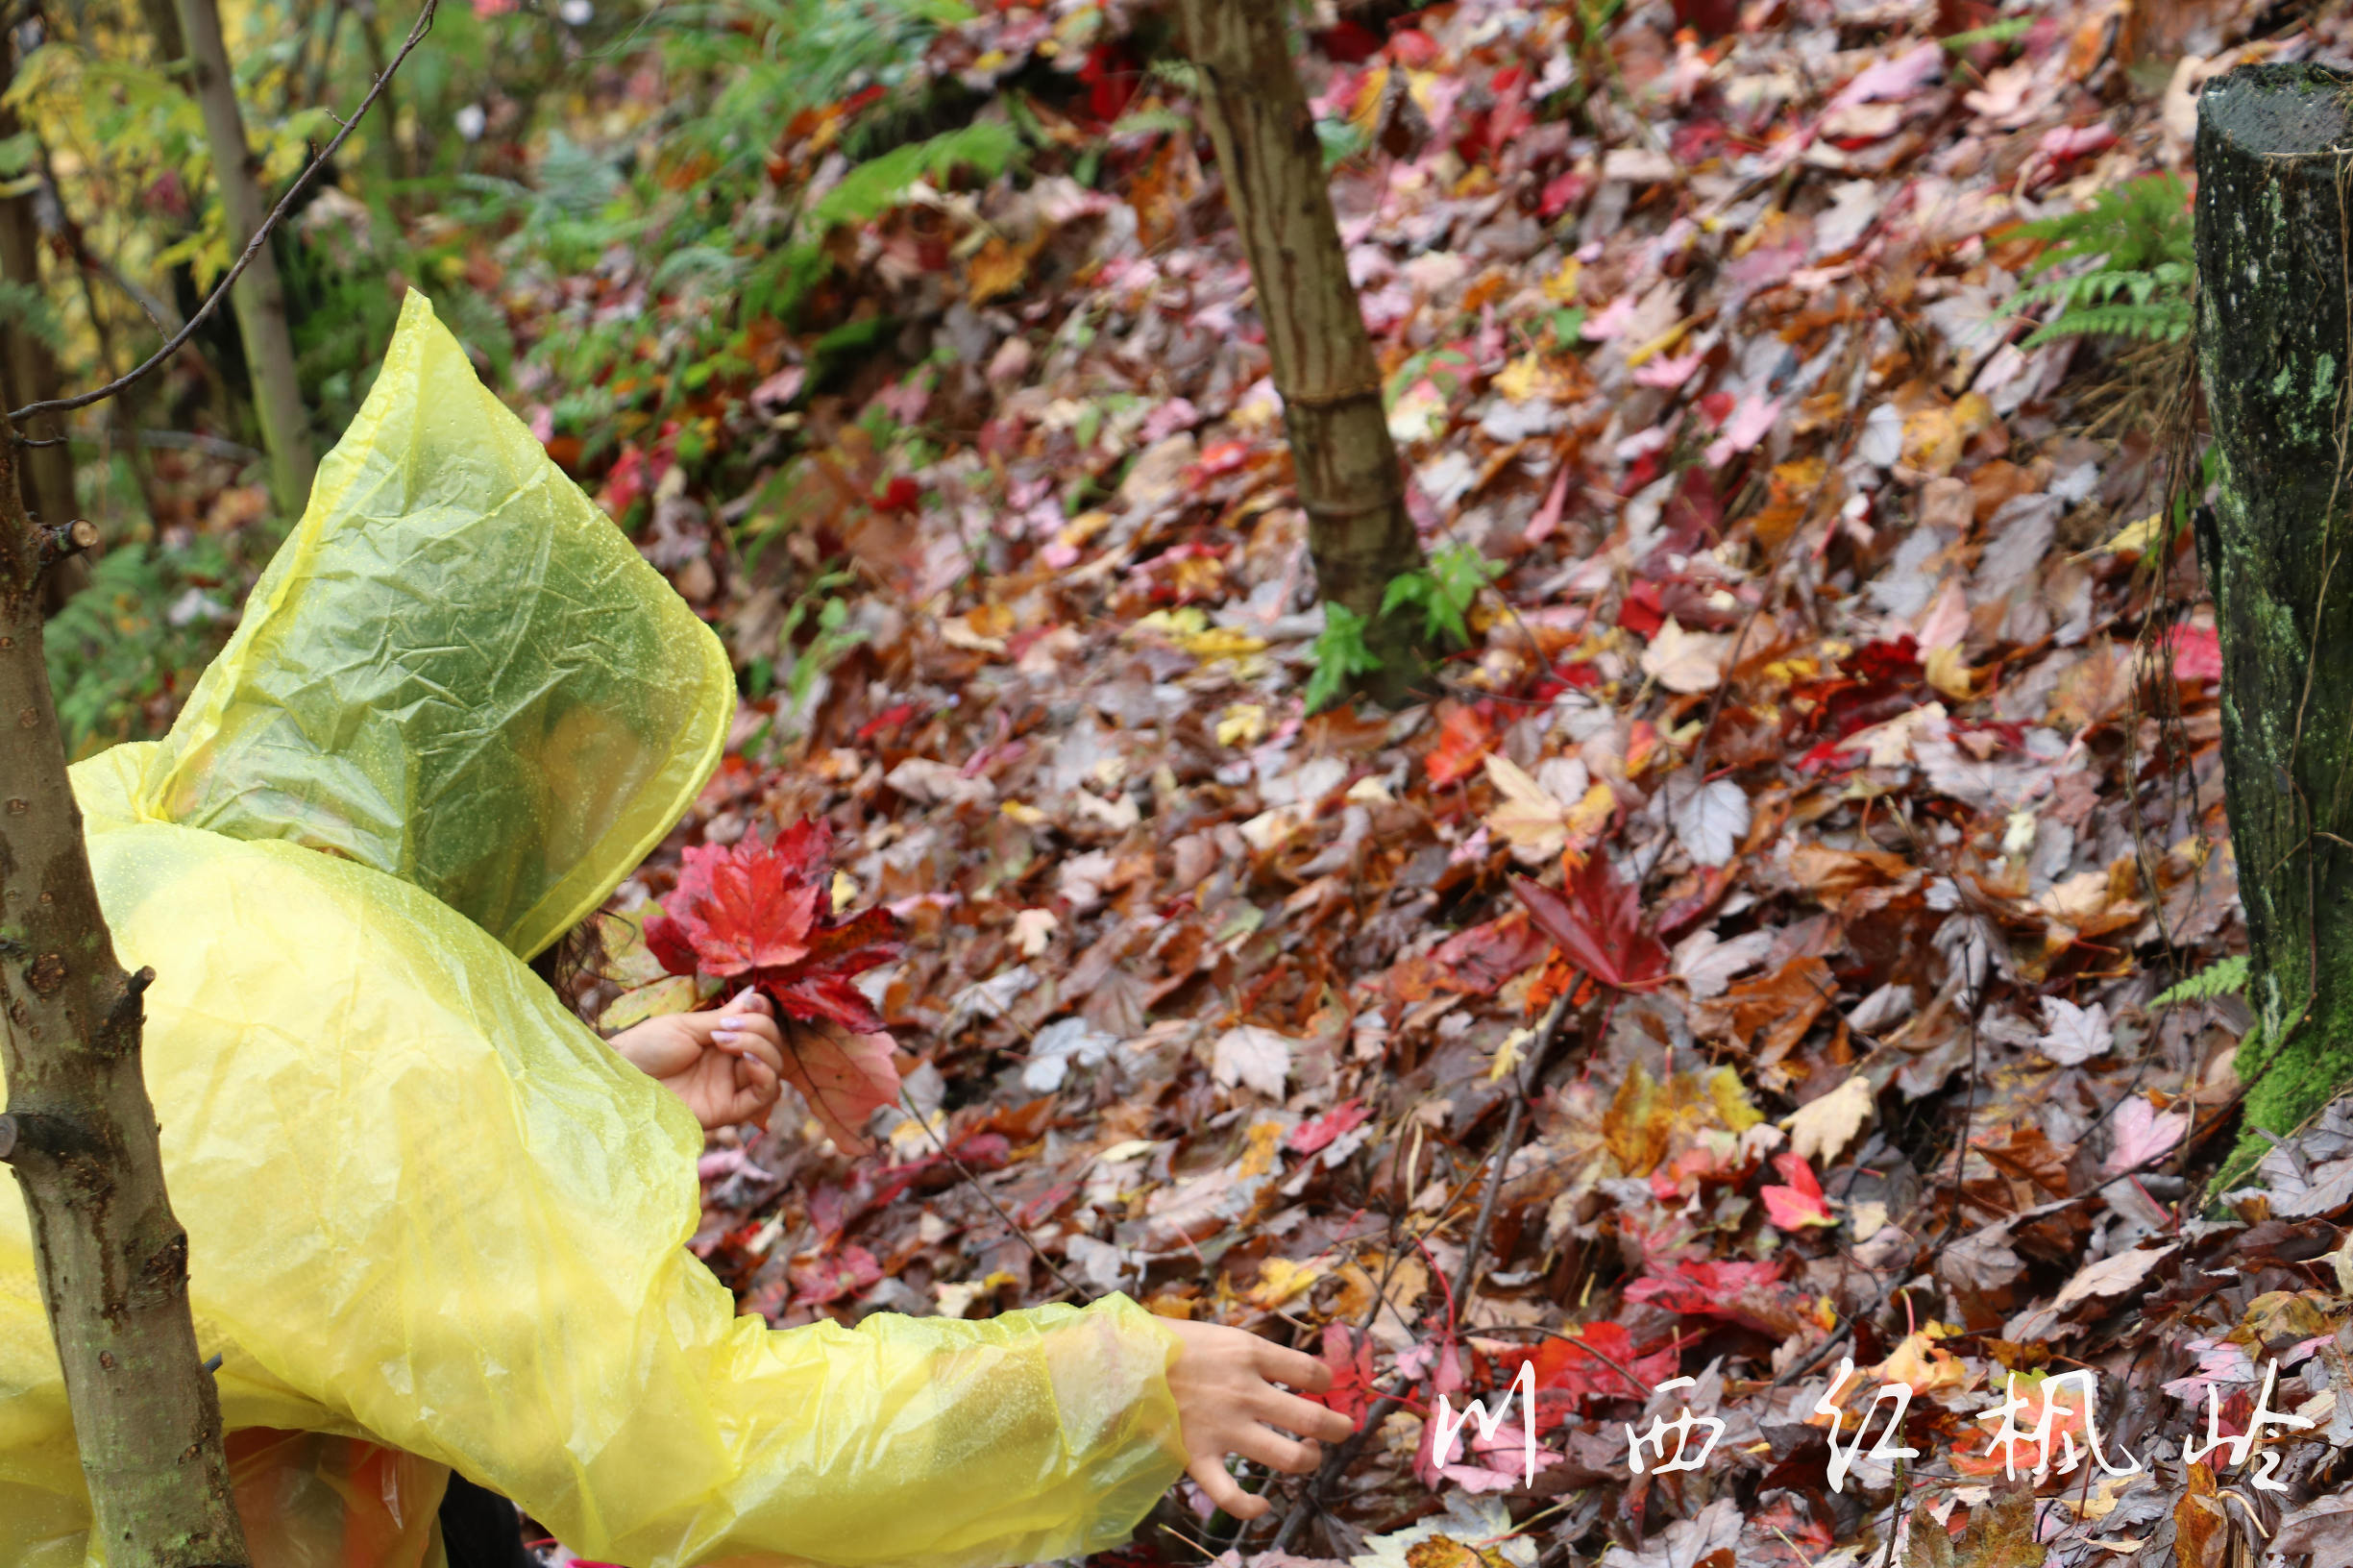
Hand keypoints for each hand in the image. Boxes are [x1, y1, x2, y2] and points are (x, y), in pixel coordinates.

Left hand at [607, 989, 786, 1129]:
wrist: (622, 1079)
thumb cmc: (646, 1048)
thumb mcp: (688, 1026)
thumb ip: (726, 1017)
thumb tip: (754, 992)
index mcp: (722, 1039)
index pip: (762, 1025)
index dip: (763, 1011)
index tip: (750, 1001)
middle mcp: (731, 1063)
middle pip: (772, 1045)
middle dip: (759, 1028)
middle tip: (725, 1027)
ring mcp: (731, 1086)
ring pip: (774, 1068)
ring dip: (762, 1048)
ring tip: (727, 1041)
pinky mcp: (729, 1109)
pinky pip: (764, 1095)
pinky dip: (765, 1075)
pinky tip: (748, 1060)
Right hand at [1162, 1318, 1356, 1519]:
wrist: (1115, 1360)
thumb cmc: (1166, 1343)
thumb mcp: (1217, 1334)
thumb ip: (1252, 1354)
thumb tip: (1288, 1368)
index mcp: (1249, 1353)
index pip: (1312, 1371)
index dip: (1326, 1380)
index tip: (1322, 1385)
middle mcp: (1245, 1391)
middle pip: (1312, 1417)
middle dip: (1337, 1428)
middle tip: (1341, 1429)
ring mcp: (1225, 1428)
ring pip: (1289, 1459)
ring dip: (1308, 1461)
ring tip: (1307, 1456)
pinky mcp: (1199, 1457)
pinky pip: (1233, 1496)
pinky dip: (1252, 1507)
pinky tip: (1262, 1504)